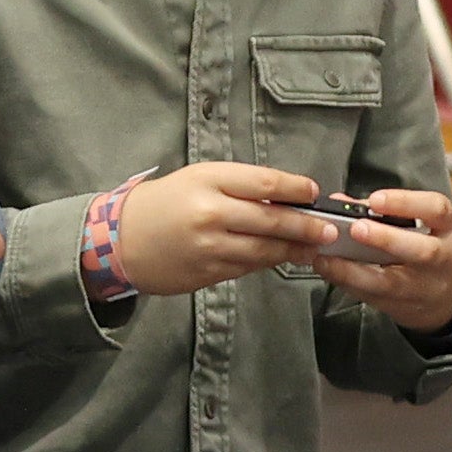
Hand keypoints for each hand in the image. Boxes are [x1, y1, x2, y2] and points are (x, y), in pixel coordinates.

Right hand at [111, 161, 365, 298]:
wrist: (122, 239)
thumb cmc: (166, 202)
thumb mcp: (198, 179)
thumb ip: (239, 186)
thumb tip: (286, 197)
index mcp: (209, 180)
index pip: (264, 183)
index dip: (295, 189)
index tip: (314, 192)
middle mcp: (211, 213)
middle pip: (271, 220)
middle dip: (306, 226)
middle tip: (330, 230)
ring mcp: (209, 246)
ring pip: (264, 249)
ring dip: (293, 250)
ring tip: (315, 248)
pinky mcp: (207, 273)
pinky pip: (247, 267)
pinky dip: (268, 262)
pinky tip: (283, 258)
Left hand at [317, 182, 451, 333]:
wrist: (442, 296)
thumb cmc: (426, 249)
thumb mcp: (420, 223)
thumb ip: (382, 210)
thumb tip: (341, 201)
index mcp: (444, 229)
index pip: (436, 210)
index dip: (406, 203)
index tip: (376, 200)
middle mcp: (438, 260)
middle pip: (421, 251)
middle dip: (386, 239)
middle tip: (356, 228)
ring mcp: (420, 287)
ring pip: (390, 283)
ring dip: (353, 270)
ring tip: (327, 257)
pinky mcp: (400, 307)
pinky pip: (371, 297)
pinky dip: (347, 283)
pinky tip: (329, 271)